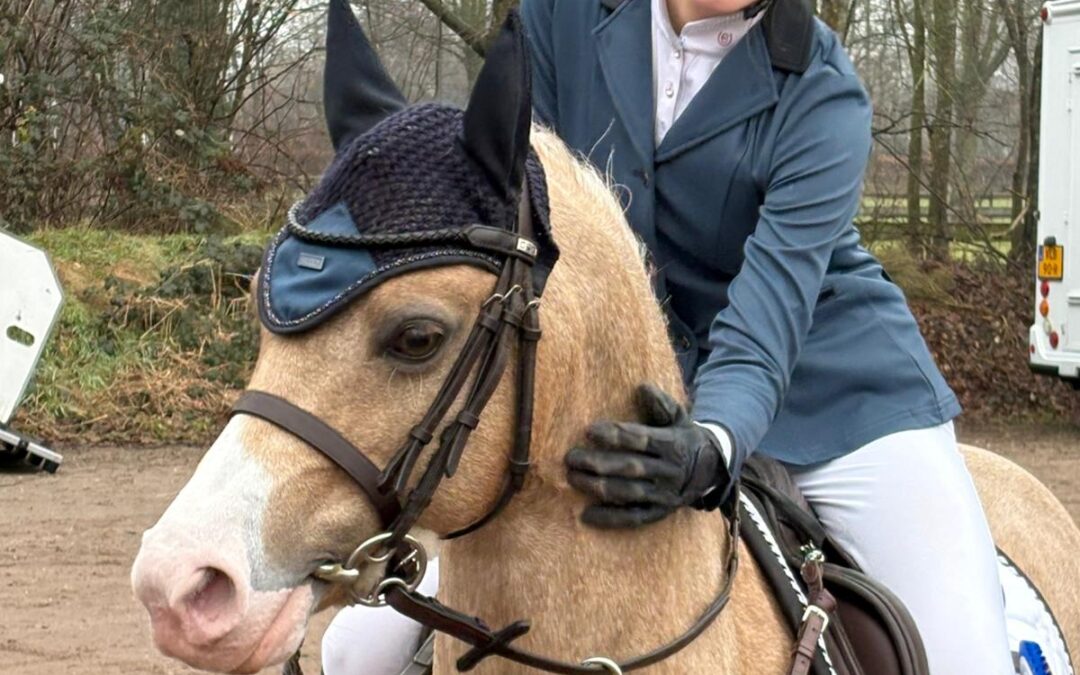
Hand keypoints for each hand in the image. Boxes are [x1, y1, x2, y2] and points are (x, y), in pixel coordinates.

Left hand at [565, 383, 731, 528]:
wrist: (712, 469)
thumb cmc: (684, 437)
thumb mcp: (679, 417)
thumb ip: (661, 403)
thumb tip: (642, 387)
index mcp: (672, 445)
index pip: (641, 440)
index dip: (615, 435)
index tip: (589, 431)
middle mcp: (669, 472)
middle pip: (630, 468)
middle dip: (598, 463)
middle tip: (571, 458)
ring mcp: (665, 495)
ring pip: (629, 493)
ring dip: (599, 487)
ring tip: (573, 478)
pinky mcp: (660, 513)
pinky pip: (634, 518)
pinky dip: (611, 518)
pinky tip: (586, 515)